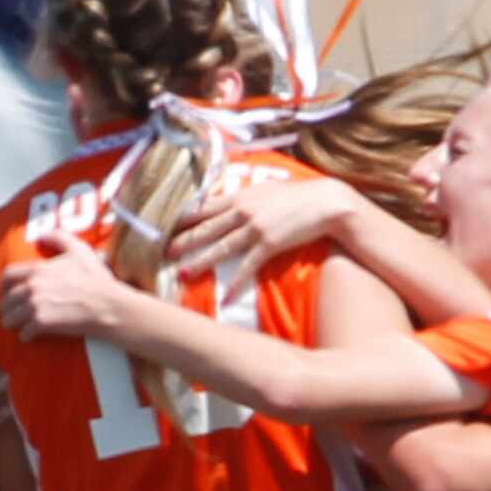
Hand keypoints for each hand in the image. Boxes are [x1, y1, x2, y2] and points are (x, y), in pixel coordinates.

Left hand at [0, 231, 119, 339]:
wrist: (106, 305)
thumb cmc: (95, 278)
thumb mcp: (79, 250)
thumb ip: (60, 237)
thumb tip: (44, 235)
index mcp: (37, 270)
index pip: (8, 275)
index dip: (4, 285)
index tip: (7, 291)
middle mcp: (32, 287)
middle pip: (6, 299)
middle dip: (6, 307)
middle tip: (10, 312)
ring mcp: (35, 306)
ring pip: (11, 318)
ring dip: (12, 323)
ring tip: (16, 326)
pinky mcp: (42, 324)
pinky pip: (24, 332)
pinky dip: (25, 335)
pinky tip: (29, 336)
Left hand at [168, 180, 356, 298]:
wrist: (326, 202)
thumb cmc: (299, 197)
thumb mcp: (267, 191)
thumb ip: (246, 199)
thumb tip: (232, 204)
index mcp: (240, 196)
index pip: (204, 207)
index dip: (184, 218)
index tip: (167, 227)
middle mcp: (243, 210)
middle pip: (206, 228)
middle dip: (183, 242)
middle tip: (164, 254)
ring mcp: (255, 228)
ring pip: (220, 248)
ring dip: (200, 263)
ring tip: (183, 276)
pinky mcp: (269, 244)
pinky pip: (247, 268)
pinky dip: (235, 285)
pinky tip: (225, 299)